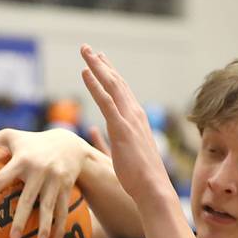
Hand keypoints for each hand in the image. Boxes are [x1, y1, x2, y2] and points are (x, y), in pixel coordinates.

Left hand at [0, 126, 91, 237]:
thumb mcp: (11, 137)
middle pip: (28, 198)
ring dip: (45, 227)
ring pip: (49, 207)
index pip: (1, 178)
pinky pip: (63, 210)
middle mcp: (39, 170)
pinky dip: (60, 227)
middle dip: (22, 219)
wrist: (69, 144)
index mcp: (21, 159)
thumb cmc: (32, 141)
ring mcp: (54, 180)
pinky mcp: (66, 188)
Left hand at [79, 45, 170, 205]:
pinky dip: (95, 85)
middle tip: (87, 48)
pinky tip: (85, 73)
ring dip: (97, 66)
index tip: (99, 61)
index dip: (109, 74)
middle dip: (101, 63)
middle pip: (116, 82)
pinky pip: (106, 101)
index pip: (121, 91)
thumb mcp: (122, 154)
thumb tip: (92, 131)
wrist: (153, 188)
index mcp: (136, 120)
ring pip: (111, 85)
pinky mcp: (122, 128)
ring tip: (84, 51)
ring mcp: (129, 120)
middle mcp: (134, 114)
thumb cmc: (139, 178)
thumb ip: (106, 139)